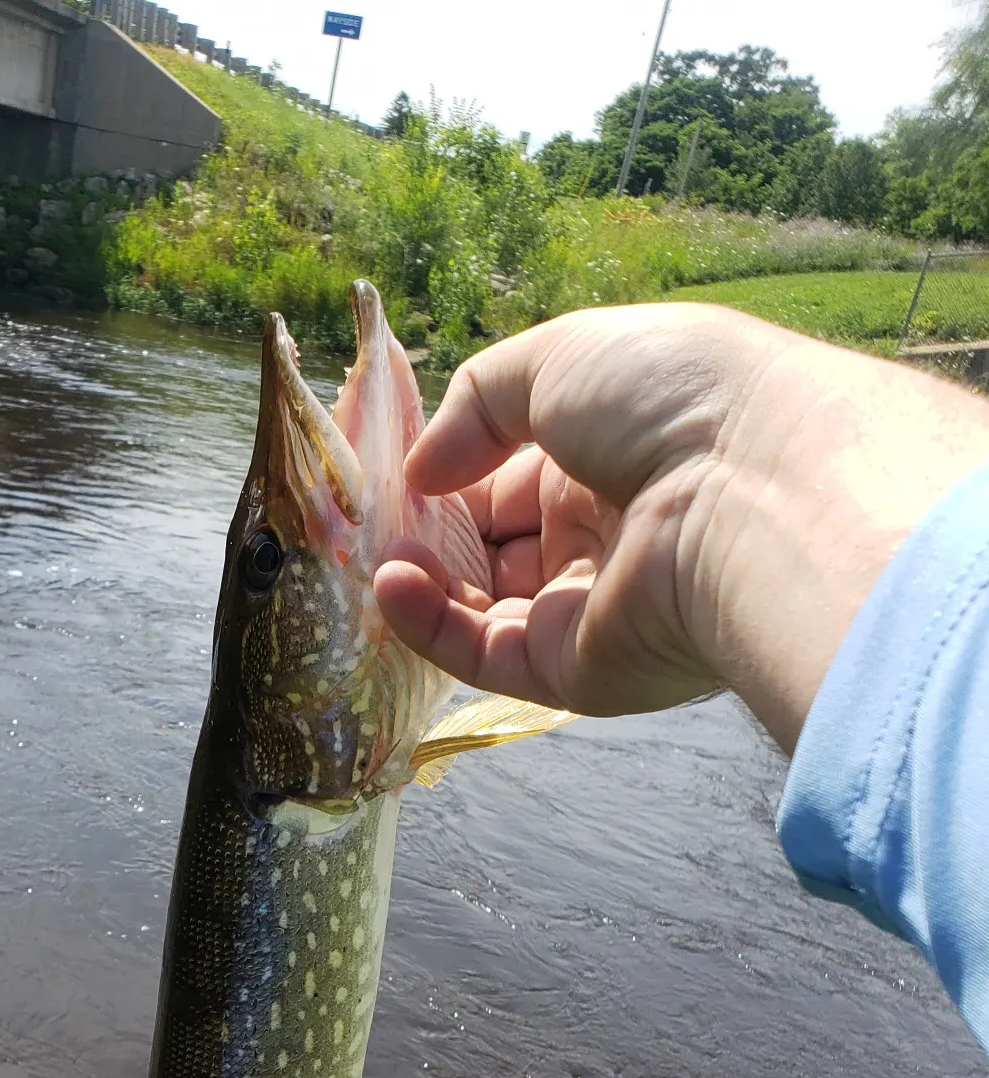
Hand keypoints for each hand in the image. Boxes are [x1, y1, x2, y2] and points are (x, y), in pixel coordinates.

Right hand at [374, 304, 988, 750]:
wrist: (750, 491)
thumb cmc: (666, 400)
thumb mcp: (560, 358)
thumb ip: (476, 404)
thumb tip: (421, 470)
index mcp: (612, 457)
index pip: (509, 476)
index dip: (449, 475)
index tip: (395, 473)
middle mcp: (604, 535)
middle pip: (491, 546)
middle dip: (428, 532)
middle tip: (372, 519)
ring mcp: (591, 608)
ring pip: (480, 605)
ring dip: (421, 578)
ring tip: (380, 554)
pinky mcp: (576, 672)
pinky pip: (485, 655)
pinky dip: (429, 624)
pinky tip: (393, 584)